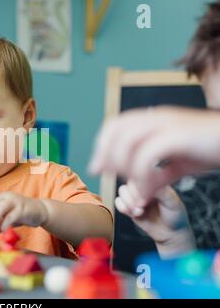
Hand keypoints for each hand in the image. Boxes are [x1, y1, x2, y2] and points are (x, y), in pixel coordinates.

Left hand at [0, 191, 48, 233]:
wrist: (40, 211)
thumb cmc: (21, 215)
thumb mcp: (6, 220)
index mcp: (1, 197)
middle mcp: (7, 196)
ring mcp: (15, 201)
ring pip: (0, 208)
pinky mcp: (23, 208)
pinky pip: (11, 216)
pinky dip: (5, 224)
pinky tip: (3, 231)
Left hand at [89, 107, 219, 201]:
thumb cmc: (212, 150)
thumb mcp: (180, 164)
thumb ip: (158, 174)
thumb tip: (141, 190)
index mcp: (153, 119)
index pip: (116, 125)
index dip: (102, 145)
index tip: (98, 167)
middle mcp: (156, 117)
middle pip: (116, 129)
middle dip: (104, 152)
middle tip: (102, 173)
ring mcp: (168, 123)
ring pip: (128, 139)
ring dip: (122, 163)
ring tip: (129, 183)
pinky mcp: (180, 135)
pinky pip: (148, 154)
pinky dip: (142, 173)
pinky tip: (147, 188)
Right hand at [115, 181, 194, 255]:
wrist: (170, 232)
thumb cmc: (175, 215)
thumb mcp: (173, 202)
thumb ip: (162, 192)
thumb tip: (147, 186)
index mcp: (155, 181)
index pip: (140, 176)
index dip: (139, 187)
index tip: (146, 199)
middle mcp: (144, 187)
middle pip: (129, 183)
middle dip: (133, 197)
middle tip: (143, 206)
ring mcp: (136, 196)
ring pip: (122, 191)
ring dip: (128, 203)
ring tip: (139, 212)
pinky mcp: (129, 206)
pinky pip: (118, 202)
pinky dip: (123, 208)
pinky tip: (133, 214)